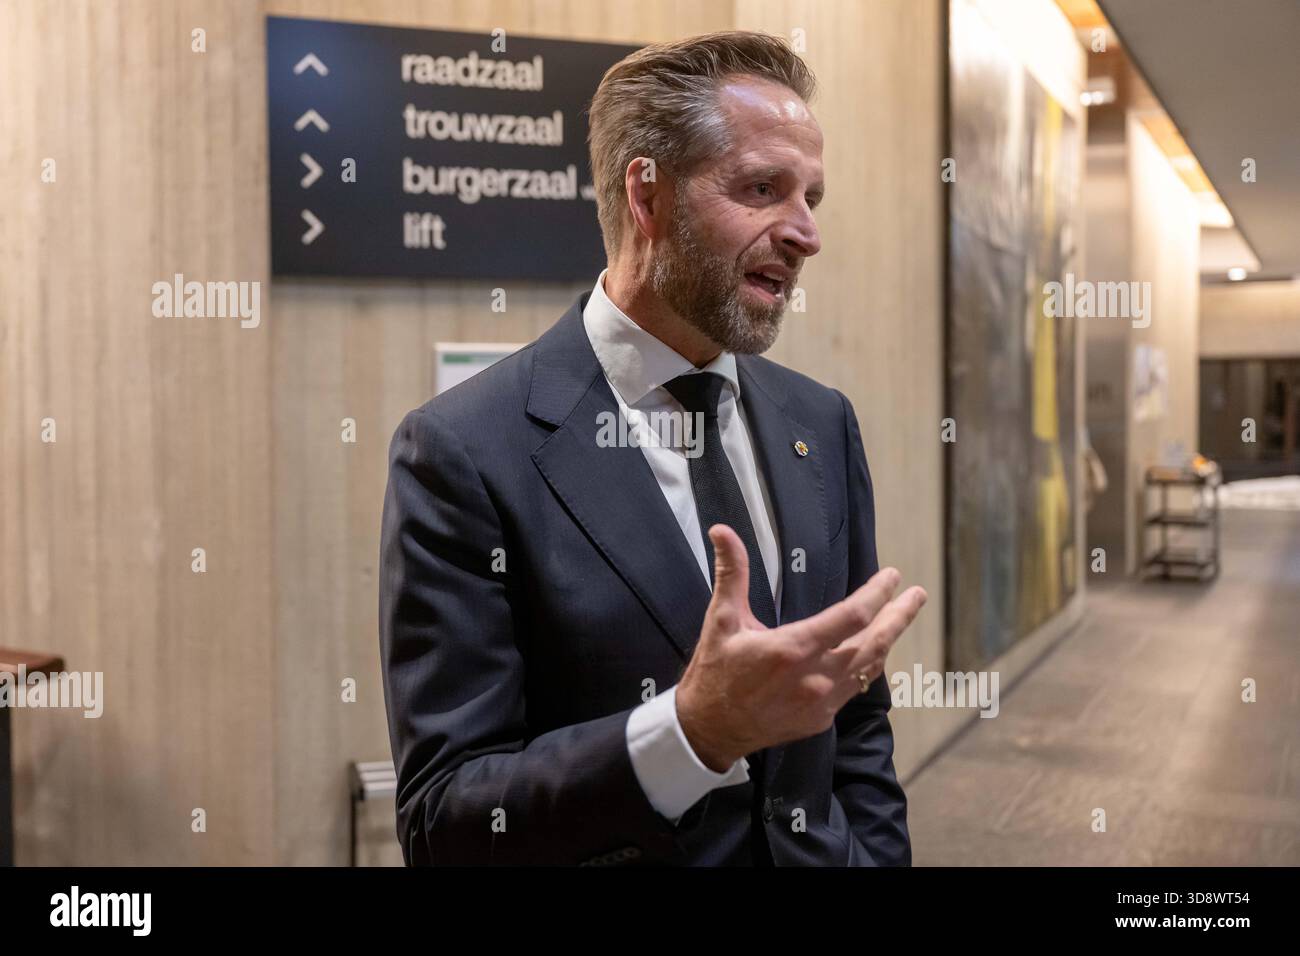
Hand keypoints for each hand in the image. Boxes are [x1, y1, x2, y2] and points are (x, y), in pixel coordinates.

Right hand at [676, 524, 925, 770]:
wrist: (708, 730)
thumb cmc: (714, 672)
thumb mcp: (720, 620)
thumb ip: (731, 573)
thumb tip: (723, 531)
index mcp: (793, 648)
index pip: (853, 616)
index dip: (878, 594)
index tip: (892, 577)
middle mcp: (816, 677)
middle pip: (875, 642)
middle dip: (900, 616)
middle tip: (917, 595)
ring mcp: (822, 701)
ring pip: (870, 666)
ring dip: (889, 640)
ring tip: (902, 617)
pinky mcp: (821, 718)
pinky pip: (855, 687)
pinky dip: (869, 665)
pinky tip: (873, 652)